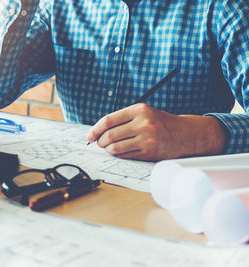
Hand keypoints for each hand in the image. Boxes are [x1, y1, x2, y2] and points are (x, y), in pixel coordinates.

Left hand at [86, 103, 227, 160]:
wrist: (185, 134)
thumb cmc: (160, 123)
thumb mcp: (143, 113)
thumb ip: (122, 119)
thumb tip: (98, 131)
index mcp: (139, 109)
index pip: (108, 120)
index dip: (95, 129)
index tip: (89, 136)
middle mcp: (143, 123)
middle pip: (109, 135)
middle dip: (100, 141)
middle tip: (100, 143)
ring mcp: (146, 138)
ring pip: (115, 148)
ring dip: (108, 150)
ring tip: (109, 148)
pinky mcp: (149, 152)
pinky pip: (124, 155)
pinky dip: (118, 155)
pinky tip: (121, 151)